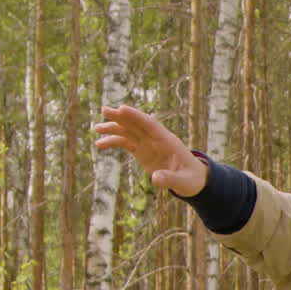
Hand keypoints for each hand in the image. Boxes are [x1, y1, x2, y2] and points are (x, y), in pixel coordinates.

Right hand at [93, 105, 208, 197]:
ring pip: (129, 132)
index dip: (136, 116)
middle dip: (121, 117)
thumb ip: (169, 179)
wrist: (193, 181)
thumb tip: (155, 179)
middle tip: (104, 110)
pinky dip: (113, 142)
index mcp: (168, 141)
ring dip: (113, 128)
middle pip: (137, 124)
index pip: (151, 125)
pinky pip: (126, 143)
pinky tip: (99, 144)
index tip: (122, 108)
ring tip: (97, 128)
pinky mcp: (143, 152)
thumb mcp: (183, 181)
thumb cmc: (192, 179)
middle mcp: (157, 140)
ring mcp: (149, 144)